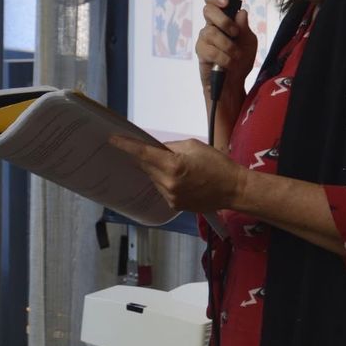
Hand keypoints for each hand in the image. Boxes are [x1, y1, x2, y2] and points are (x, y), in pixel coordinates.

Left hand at [108, 135, 243, 213]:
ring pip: (153, 178)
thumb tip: (156, 149)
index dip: (126, 146)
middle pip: (146, 166)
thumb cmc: (217, 164)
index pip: (143, 154)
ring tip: (173, 165)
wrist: (233, 189)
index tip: (113, 140)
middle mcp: (168, 183)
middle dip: (144, 157)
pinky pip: (161, 188)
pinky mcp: (174, 205)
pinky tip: (178, 178)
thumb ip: (171, 148)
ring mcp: (170, 197)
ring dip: (156, 170)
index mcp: (173, 166)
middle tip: (144, 149)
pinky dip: (164, 180)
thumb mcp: (194, 146)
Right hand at [195, 0, 257, 100]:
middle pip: (208, 11)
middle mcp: (210, 26)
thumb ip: (245, 28)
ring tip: (236, 55)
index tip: (226, 3)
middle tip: (235, 33)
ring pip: (210, 32)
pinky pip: (209, 50)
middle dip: (224, 21)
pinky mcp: (201, 53)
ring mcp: (204, 39)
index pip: (212, 0)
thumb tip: (241, 12)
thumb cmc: (241, 60)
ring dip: (227, 45)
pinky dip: (223, 57)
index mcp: (222, 19)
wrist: (235, 83)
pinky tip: (228, 63)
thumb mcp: (249, 42)